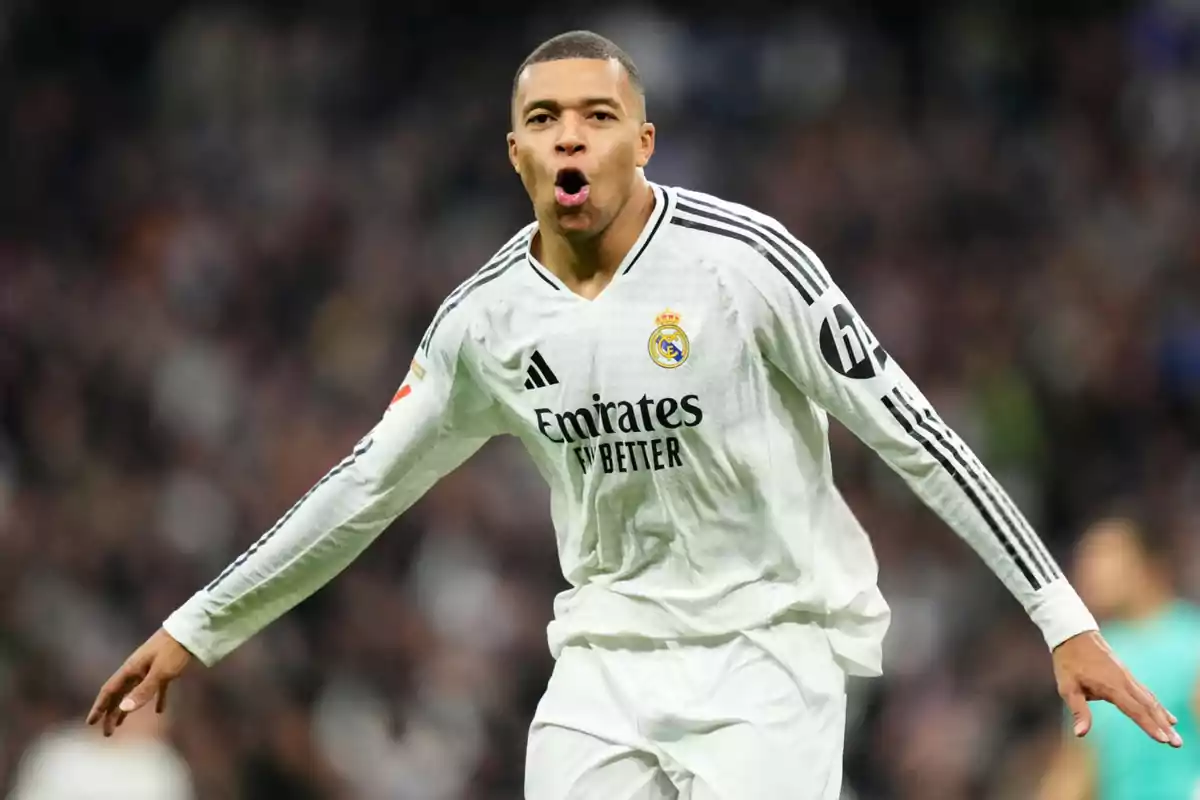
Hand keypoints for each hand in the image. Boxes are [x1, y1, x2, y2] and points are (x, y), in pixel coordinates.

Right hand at [86, 628, 193, 736]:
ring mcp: (150, 669)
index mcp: (131, 670)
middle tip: (107, 733)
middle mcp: (136, 670)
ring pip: (133, 692)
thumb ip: (143, 690)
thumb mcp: (160, 672)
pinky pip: (156, 688)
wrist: (192, 631)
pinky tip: (159, 711)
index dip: (99, 707)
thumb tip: (123, 709)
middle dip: (111, 713)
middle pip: (119, 694)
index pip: (110, 691)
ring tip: (120, 725)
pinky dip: (156, 700)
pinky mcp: (165, 669)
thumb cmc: (174, 650)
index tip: (90, 723)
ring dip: (126, 708)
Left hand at [1053, 630, 1181, 746]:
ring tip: (1176, 734)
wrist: (1074, 635)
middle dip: (1164, 726)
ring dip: (1163, 717)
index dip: (1148, 725)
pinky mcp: (1126, 675)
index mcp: (1111, 686)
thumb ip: (1078, 711)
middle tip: (1177, 744)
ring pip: (1150, 699)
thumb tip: (1080, 734)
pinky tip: (1166, 716)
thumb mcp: (1067, 687)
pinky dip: (1157, 706)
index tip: (1163, 739)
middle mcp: (1124, 681)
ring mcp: (1127, 677)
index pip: (1134, 709)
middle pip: (1148, 706)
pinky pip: (1146, 693)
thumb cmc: (1068, 663)